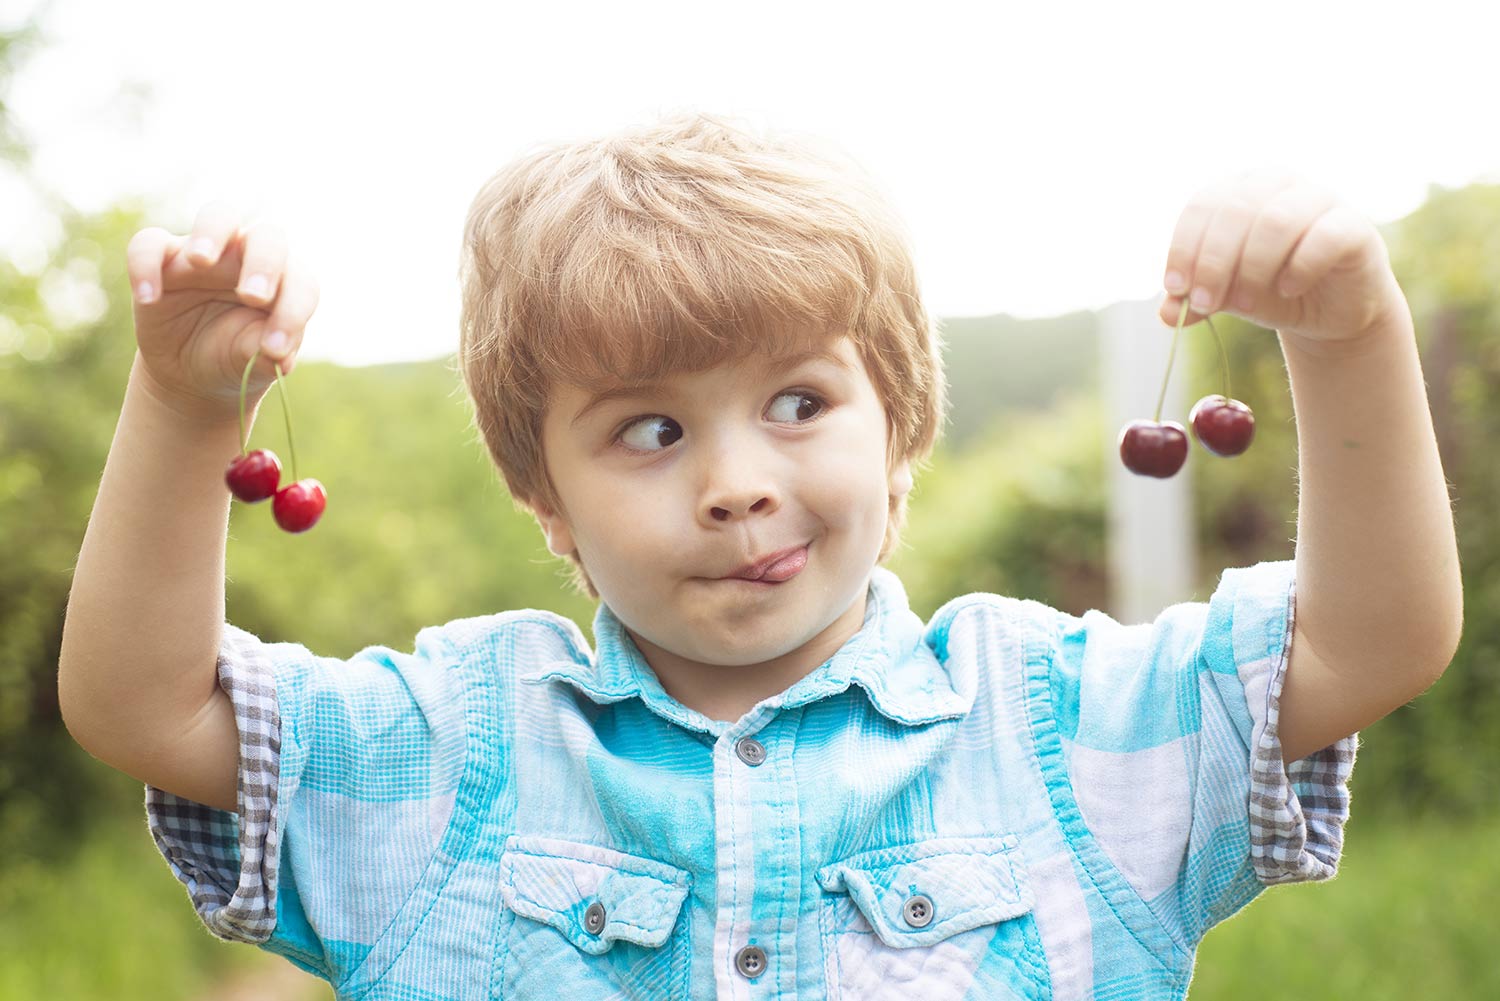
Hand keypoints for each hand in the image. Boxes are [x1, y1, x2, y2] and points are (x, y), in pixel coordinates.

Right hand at [125, 201, 319, 424]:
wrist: (190, 371)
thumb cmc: (233, 357)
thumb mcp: (249, 363)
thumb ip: (265, 355)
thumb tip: (279, 357)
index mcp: (284, 283)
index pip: (299, 282)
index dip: (293, 312)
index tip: (276, 349)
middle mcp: (250, 259)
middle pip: (267, 237)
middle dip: (264, 262)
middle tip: (254, 296)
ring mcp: (208, 255)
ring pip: (218, 216)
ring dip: (212, 233)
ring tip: (201, 261)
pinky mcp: (164, 260)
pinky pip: (150, 244)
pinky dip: (146, 265)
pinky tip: (148, 298)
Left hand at [1156, 170, 1409, 352]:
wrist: (1327, 311)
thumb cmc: (1268, 291)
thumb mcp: (1224, 296)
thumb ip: (1194, 299)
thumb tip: (1166, 313)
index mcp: (1239, 191)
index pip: (1203, 205)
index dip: (1184, 247)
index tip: (1176, 288)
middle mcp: (1277, 184)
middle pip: (1235, 210)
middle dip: (1214, 263)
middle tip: (1205, 304)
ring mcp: (1319, 199)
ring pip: (1276, 220)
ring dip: (1252, 269)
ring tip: (1244, 307)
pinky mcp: (1354, 225)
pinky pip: (1324, 237)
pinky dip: (1299, 267)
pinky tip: (1288, 290)